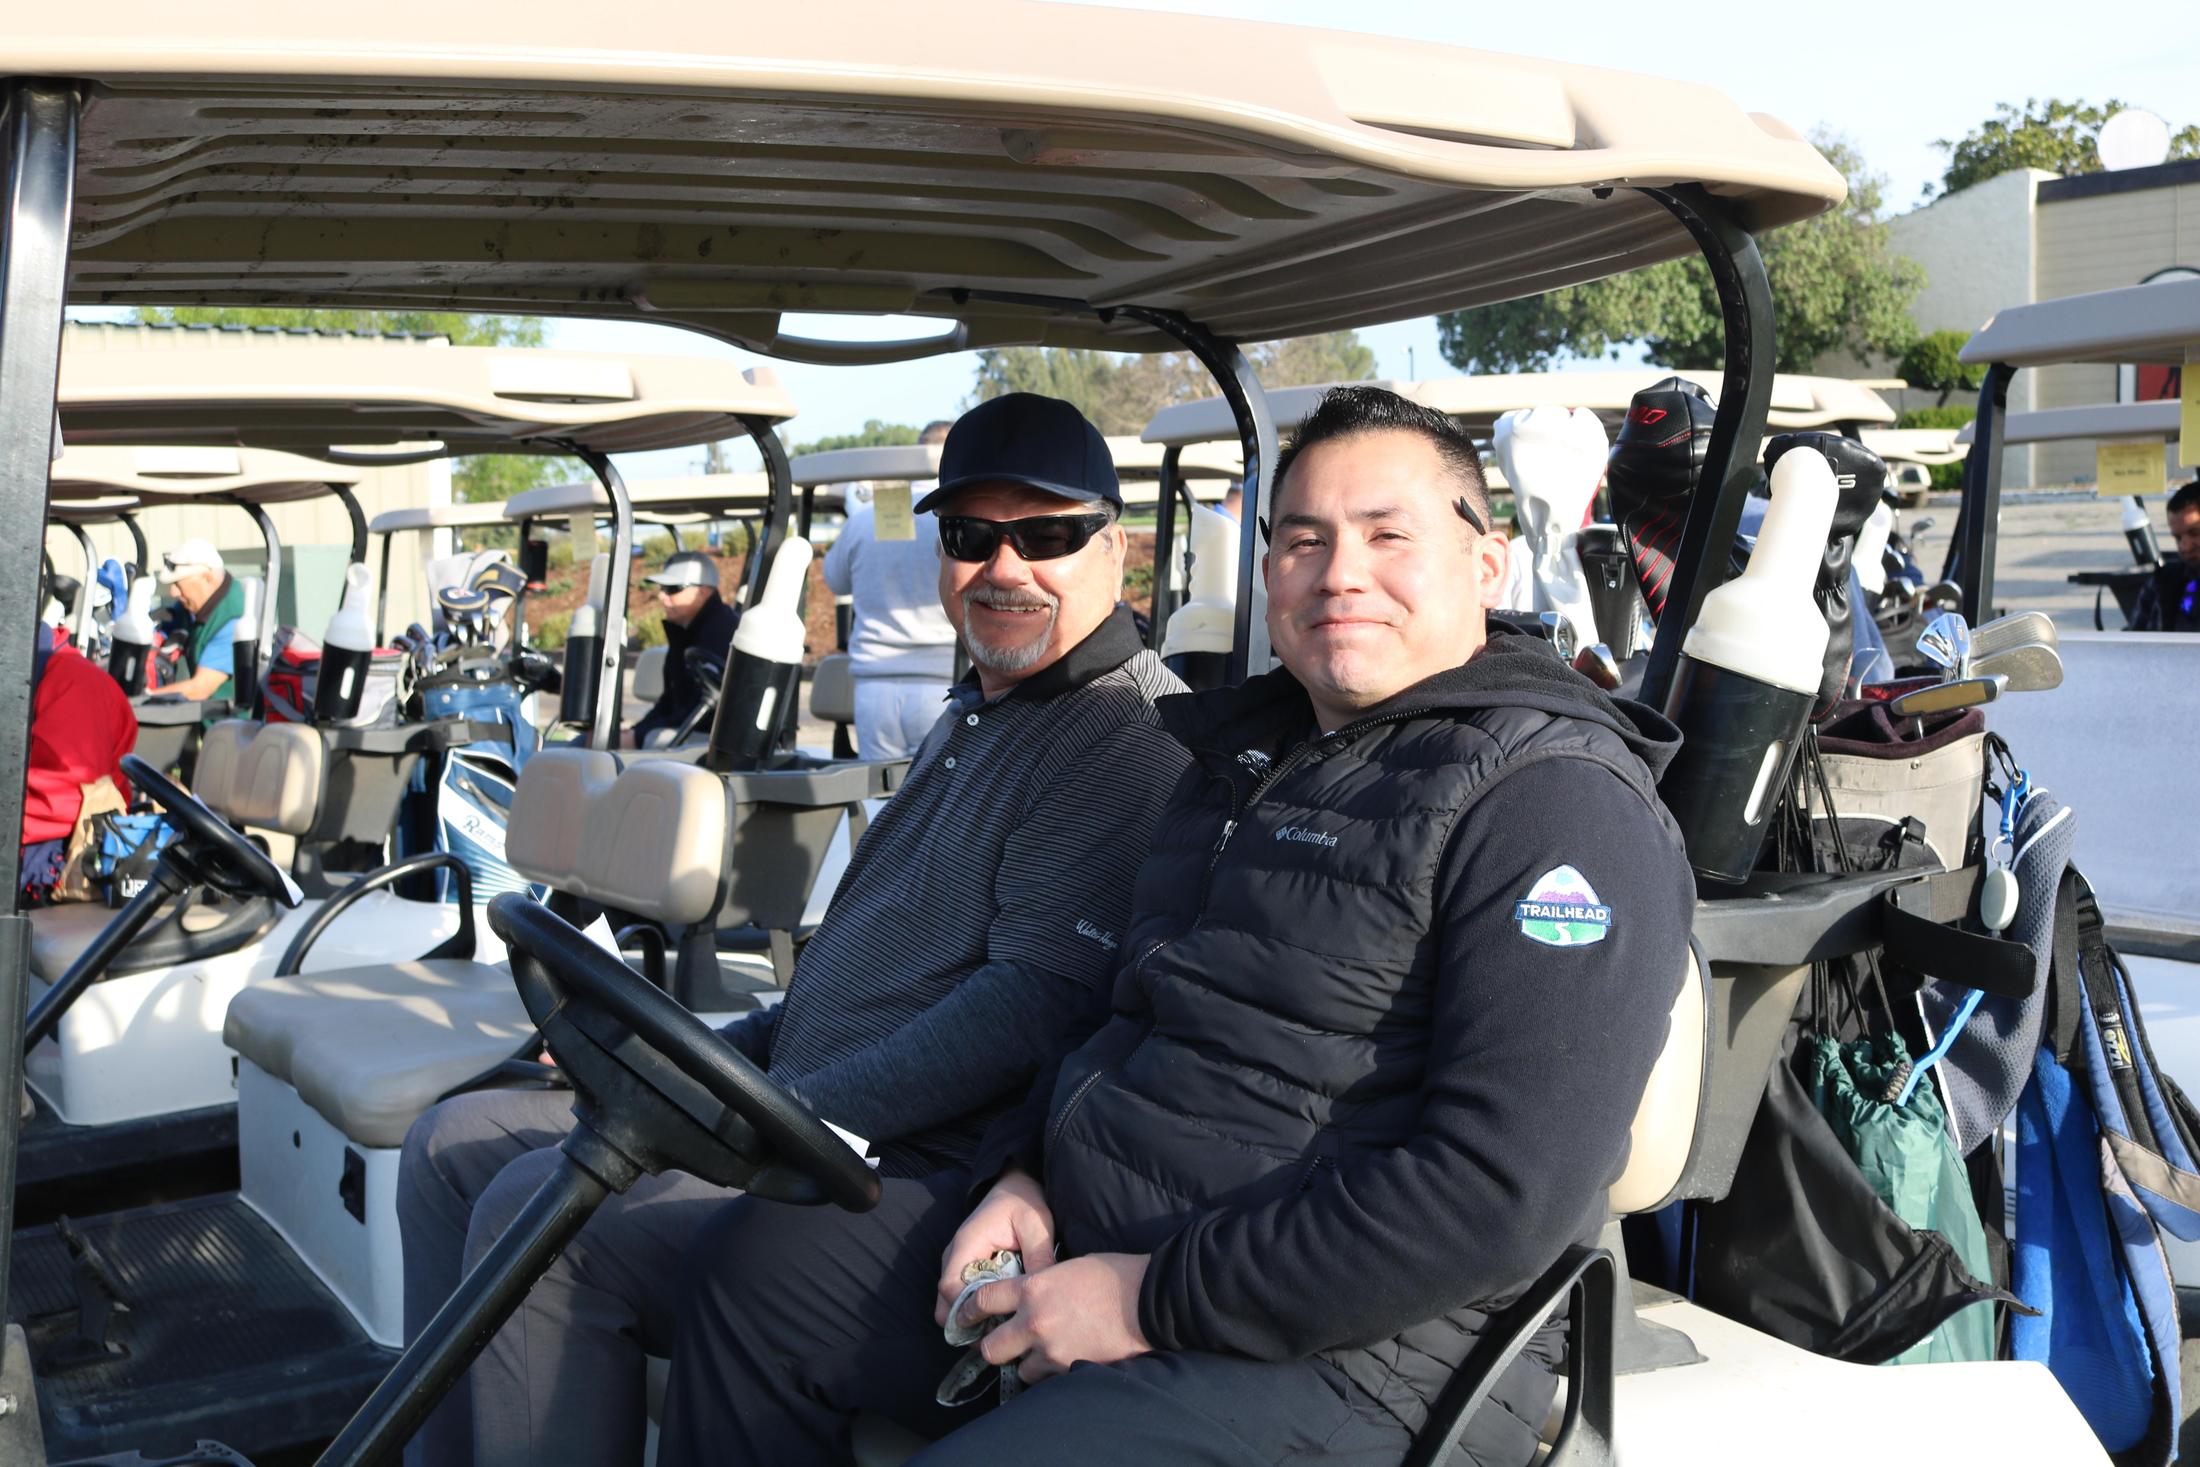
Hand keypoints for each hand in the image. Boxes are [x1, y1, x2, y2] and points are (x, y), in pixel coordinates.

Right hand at [935, 1169, 1056, 1326]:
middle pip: (947, 1302)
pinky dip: (977, 1309)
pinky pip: (963, 1296)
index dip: (966, 1313)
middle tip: (997, 1339)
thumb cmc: (1024, 1203)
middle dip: (967, 1324)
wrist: (1015, 1185)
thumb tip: (1042, 1293)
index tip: (992, 1328)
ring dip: (972, 1318)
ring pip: (953, 1302)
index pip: (951, 1288)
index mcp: (967, 1244)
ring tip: (1000, 1331)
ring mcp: (957, 1262)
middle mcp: (955, 1255)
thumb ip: (1038, 1256)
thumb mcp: (1036, 1225)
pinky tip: (999, 1316)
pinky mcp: (966, 1268)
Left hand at [971, 1253, 1151, 1382]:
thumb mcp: (1069, 1268)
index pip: (984, 1300)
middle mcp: (1035, 1322)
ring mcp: (1052, 1351)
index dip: (968, 1310)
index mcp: (1033, 1289)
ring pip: (1023, 1369)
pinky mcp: (1072, 1369)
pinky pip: (1050, 1379)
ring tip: (1048, 1351)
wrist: (1150, 1299)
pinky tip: (1069, 1357)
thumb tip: (1032, 1295)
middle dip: (994, 1348)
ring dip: (1030, 1362)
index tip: (964, 1316)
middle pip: (991, 1349)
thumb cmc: (1115, 1275)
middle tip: (1005, 1344)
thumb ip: (1044, 1284)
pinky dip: (1055, 1372)